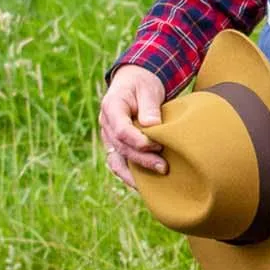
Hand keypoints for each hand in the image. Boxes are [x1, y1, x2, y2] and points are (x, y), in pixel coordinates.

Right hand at [99, 64, 167, 189]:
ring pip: (116, 160)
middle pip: (121, 147)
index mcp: (111, 107)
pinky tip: (143, 187)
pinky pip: (119, 164)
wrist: (134, 82)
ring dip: (133, 174)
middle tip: (164, 167)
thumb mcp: (148, 88)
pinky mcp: (116, 145)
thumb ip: (149, 106)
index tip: (156, 146)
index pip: (121, 130)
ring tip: (150, 186)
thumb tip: (153, 125)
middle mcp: (106, 124)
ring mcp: (109, 137)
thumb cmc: (143, 83)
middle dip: (142, 160)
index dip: (137, 141)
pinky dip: (129, 176)